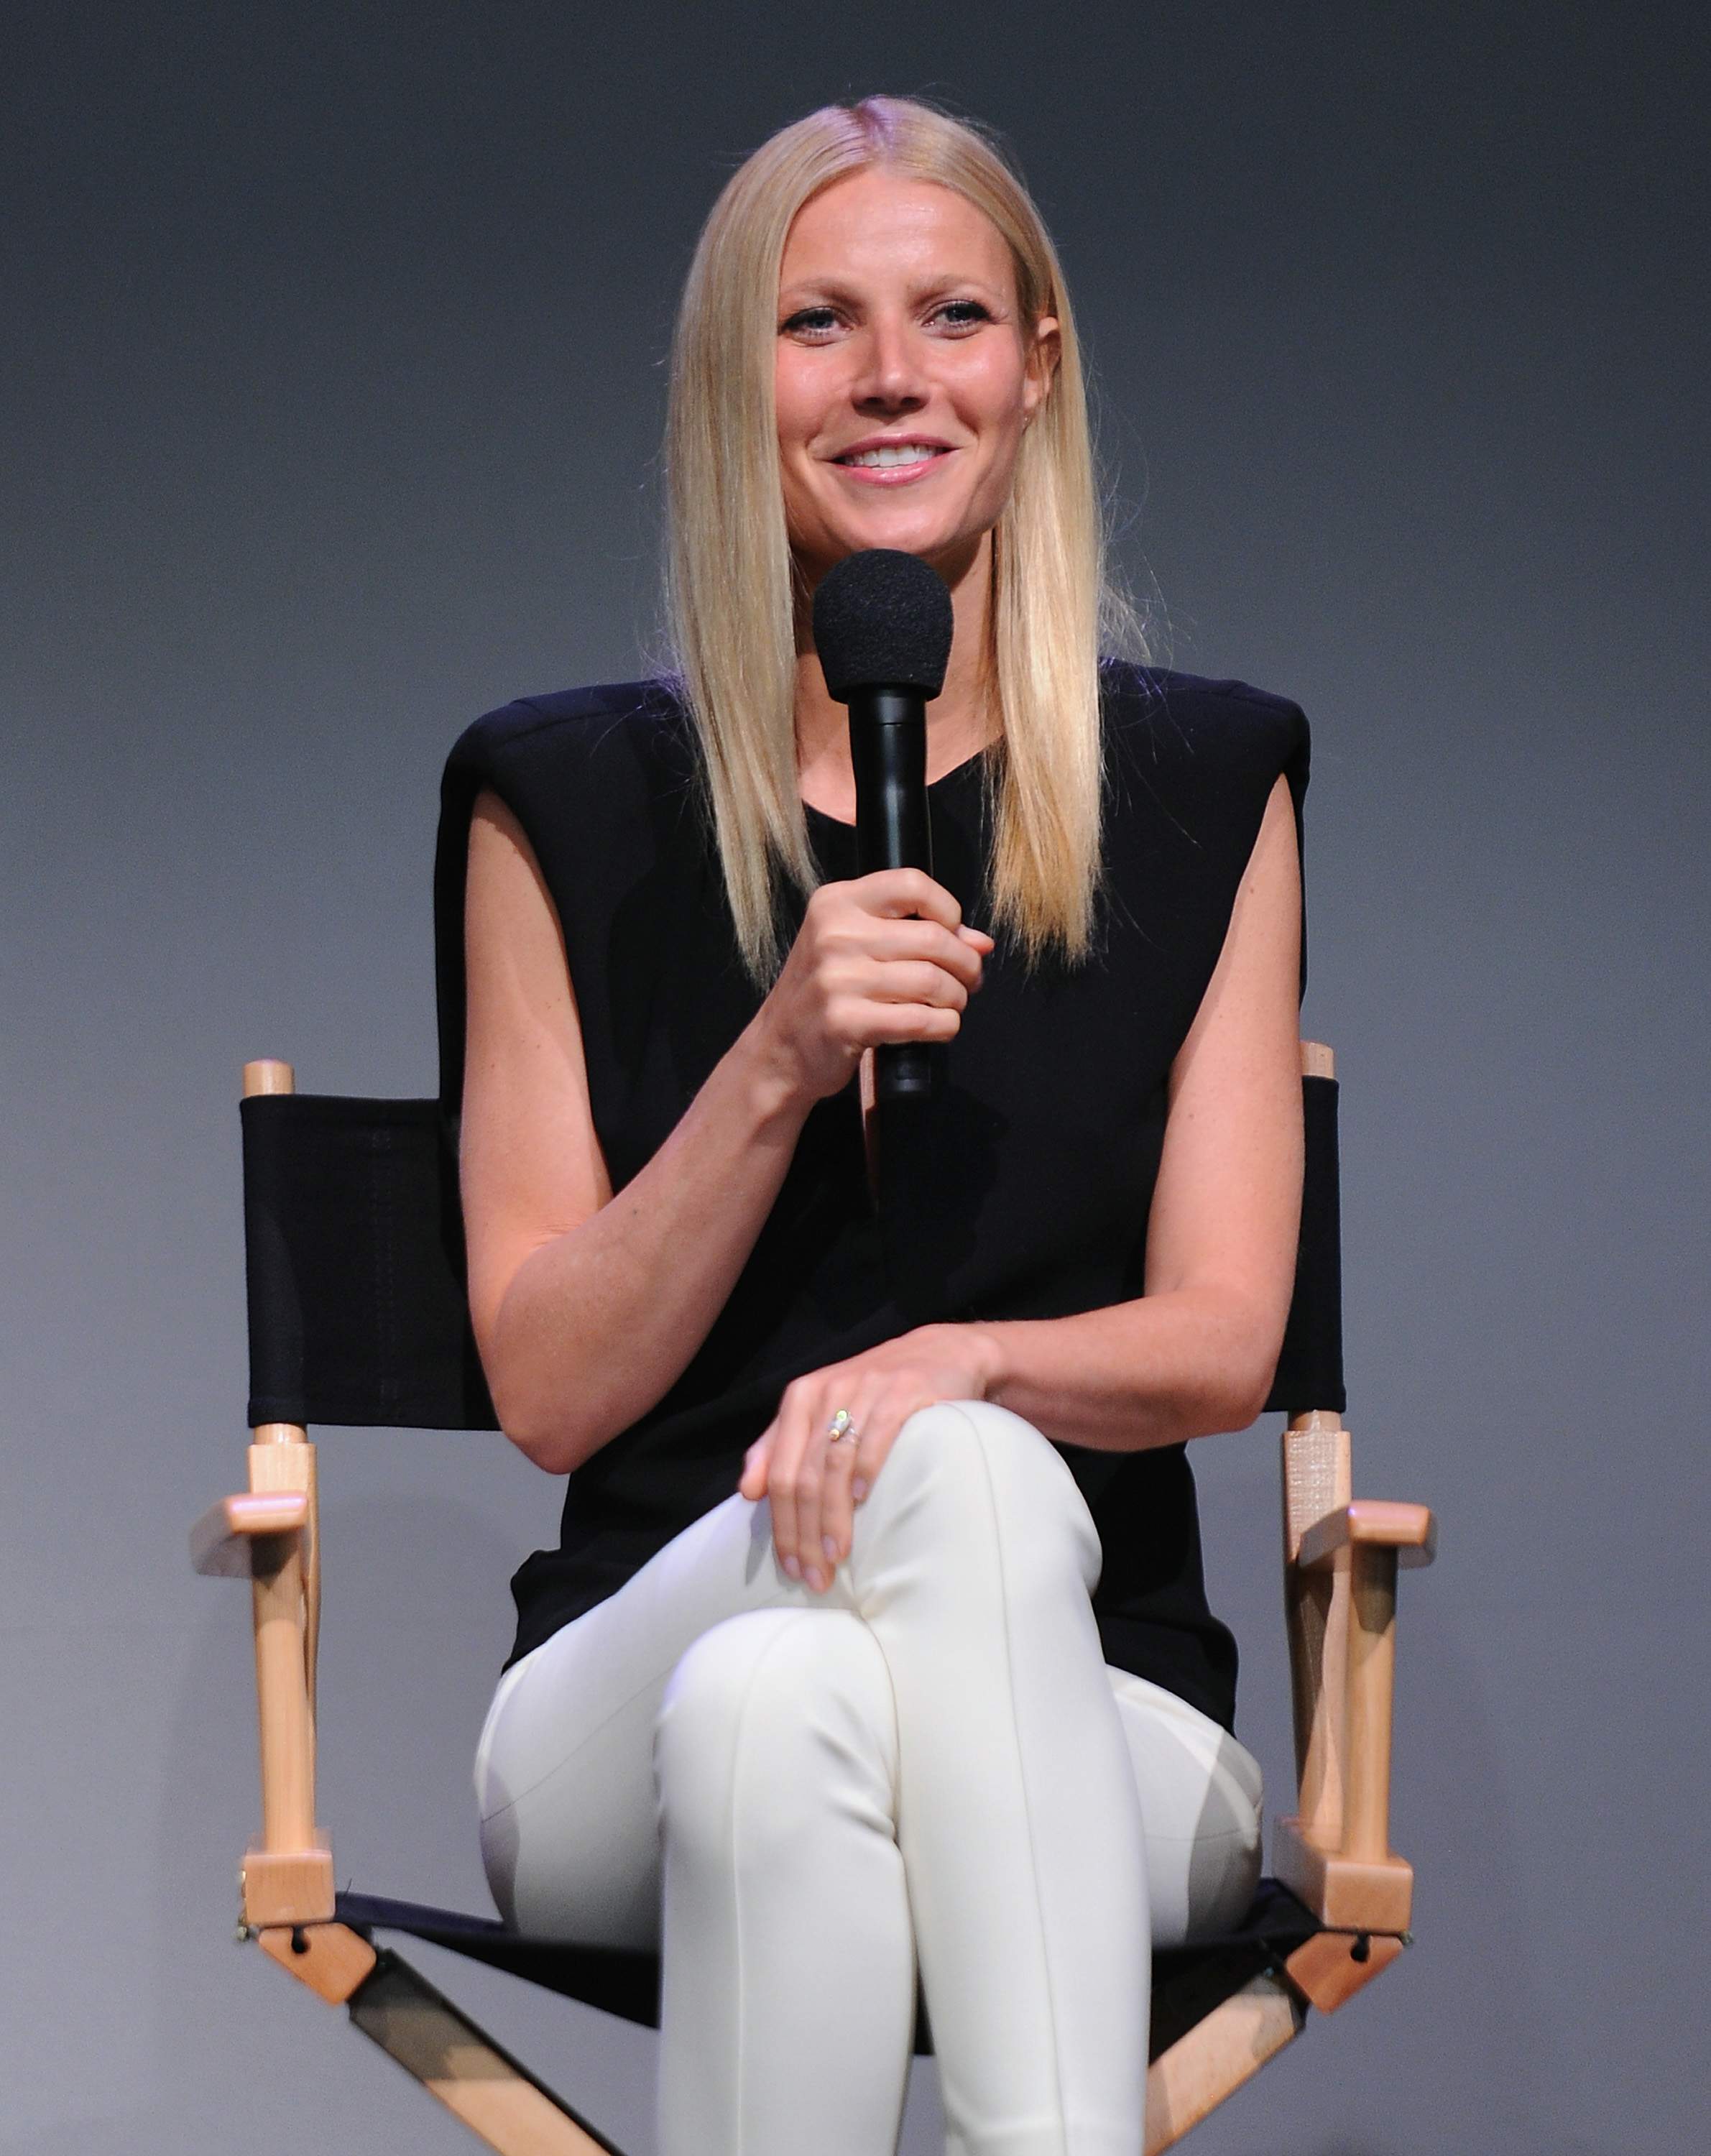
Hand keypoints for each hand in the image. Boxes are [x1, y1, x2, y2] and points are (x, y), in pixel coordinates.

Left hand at [737, 1324, 1003, 1590]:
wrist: (939, 1354)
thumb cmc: (873, 1392)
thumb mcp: (820, 1409)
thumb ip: (779, 1445)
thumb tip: (746, 1492)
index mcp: (801, 1398)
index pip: (780, 1473)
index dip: (782, 1525)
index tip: (791, 1568)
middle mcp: (828, 1392)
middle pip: (805, 1476)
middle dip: (805, 1532)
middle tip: (814, 1576)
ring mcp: (866, 1391)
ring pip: (835, 1464)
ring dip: (834, 1516)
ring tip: (836, 1555)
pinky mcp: (903, 1393)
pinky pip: (877, 1436)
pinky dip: (867, 1471)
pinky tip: (864, 1502)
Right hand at [745, 869, 992, 1109]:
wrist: (779, 1049)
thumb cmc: (826, 993)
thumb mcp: (855, 947)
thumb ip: (915, 933)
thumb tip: (980, 942)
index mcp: (835, 903)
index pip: (913, 884)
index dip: (948, 910)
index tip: (952, 934)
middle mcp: (834, 935)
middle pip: (934, 938)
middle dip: (965, 964)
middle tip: (968, 981)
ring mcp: (836, 979)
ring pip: (933, 981)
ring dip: (956, 999)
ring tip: (950, 1005)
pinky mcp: (846, 1022)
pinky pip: (921, 1020)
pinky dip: (944, 1027)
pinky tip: (938, 1027)